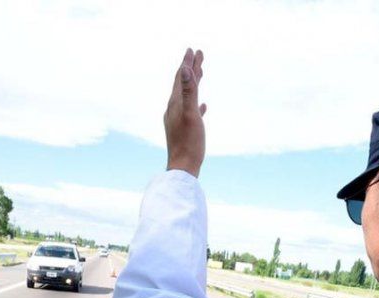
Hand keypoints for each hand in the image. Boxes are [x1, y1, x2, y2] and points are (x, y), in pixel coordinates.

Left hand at [164, 48, 205, 176]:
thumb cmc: (189, 143)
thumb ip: (188, 91)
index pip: (180, 77)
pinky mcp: (184, 130)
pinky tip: (204, 106)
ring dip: (193, 83)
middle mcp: (174, 109)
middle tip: (198, 54)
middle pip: (182, 84)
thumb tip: (184, 68)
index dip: (187, 63)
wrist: (183, 168)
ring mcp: (178, 120)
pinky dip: (197, 104)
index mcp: (175, 103)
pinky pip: (192, 112)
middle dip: (190, 68)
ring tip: (200, 74)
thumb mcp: (190, 114)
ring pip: (187, 96)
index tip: (193, 50)